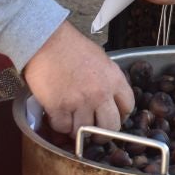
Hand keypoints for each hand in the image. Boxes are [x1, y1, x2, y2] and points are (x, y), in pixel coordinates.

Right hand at [22, 21, 133, 135]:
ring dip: (77, 129)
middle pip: (110, 127)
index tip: (112, 116)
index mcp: (114, 79)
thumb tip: (108, 96)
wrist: (47, 40)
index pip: (128, 107)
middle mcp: (100, 94)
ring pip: (84, 131)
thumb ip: (108, 80)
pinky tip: (57, 115)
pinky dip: (59, 125)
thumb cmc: (71, 46)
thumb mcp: (101, 59)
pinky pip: (63, 127)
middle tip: (93, 131)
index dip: (120, 115)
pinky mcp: (59, 107)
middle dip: (102, 133)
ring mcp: (80, 102)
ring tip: (71, 120)